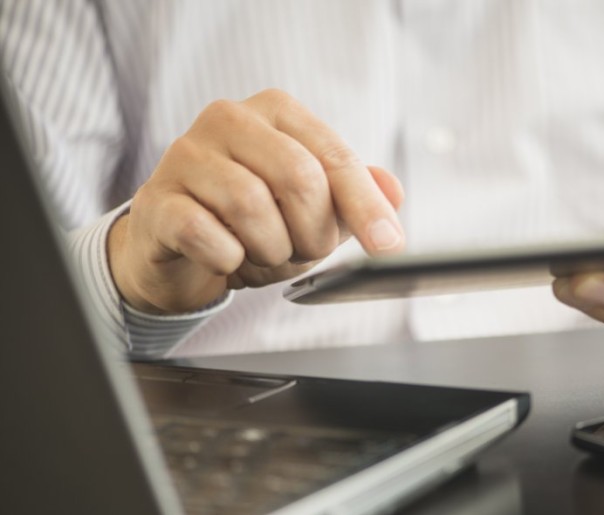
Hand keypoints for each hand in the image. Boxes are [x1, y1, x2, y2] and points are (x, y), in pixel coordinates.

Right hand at [108, 89, 404, 313]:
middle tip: (302, 251)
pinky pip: (207, 235)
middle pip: (298, 177)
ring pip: (251, 206)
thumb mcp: (313, 210)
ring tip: (262, 252)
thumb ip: (354, 197)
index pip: (334, 158)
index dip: (366, 206)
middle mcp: (228, 119)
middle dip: (312, 232)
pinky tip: (226, 258)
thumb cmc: (250, 223)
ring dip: (270, 250)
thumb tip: (393, 191)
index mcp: (276, 111)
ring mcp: (186, 155)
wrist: (178, 250)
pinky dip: (228, 260)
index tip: (389, 245)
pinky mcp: (157, 199)